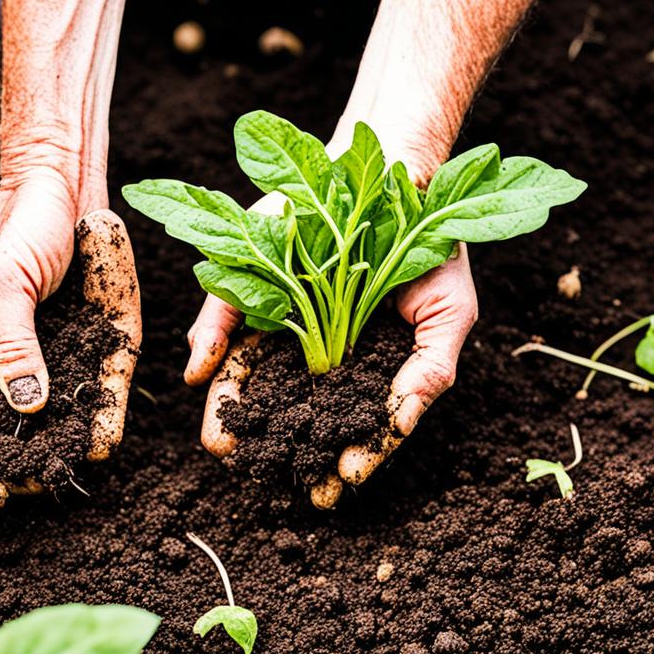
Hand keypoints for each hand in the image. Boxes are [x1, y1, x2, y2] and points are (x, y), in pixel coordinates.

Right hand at [0, 168, 140, 463]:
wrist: (64, 181)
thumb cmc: (22, 224)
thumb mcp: (7, 285)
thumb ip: (14, 346)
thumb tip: (24, 405)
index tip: (0, 481)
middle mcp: (14, 353)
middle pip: (22, 415)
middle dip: (32, 452)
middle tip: (46, 484)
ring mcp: (55, 345)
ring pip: (62, 403)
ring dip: (70, 435)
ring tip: (81, 467)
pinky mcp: (92, 333)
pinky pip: (98, 377)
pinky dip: (102, 406)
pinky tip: (107, 434)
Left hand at [187, 153, 478, 508]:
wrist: (397, 171)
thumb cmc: (433, 247)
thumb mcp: (449, 314)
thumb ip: (430, 372)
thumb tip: (396, 425)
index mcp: (366, 369)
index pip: (352, 425)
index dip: (346, 455)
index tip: (338, 482)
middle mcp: (321, 354)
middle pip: (297, 414)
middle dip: (283, 450)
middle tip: (269, 479)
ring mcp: (285, 322)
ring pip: (256, 381)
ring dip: (237, 416)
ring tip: (225, 447)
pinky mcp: (253, 289)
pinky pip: (227, 327)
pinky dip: (213, 351)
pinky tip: (204, 378)